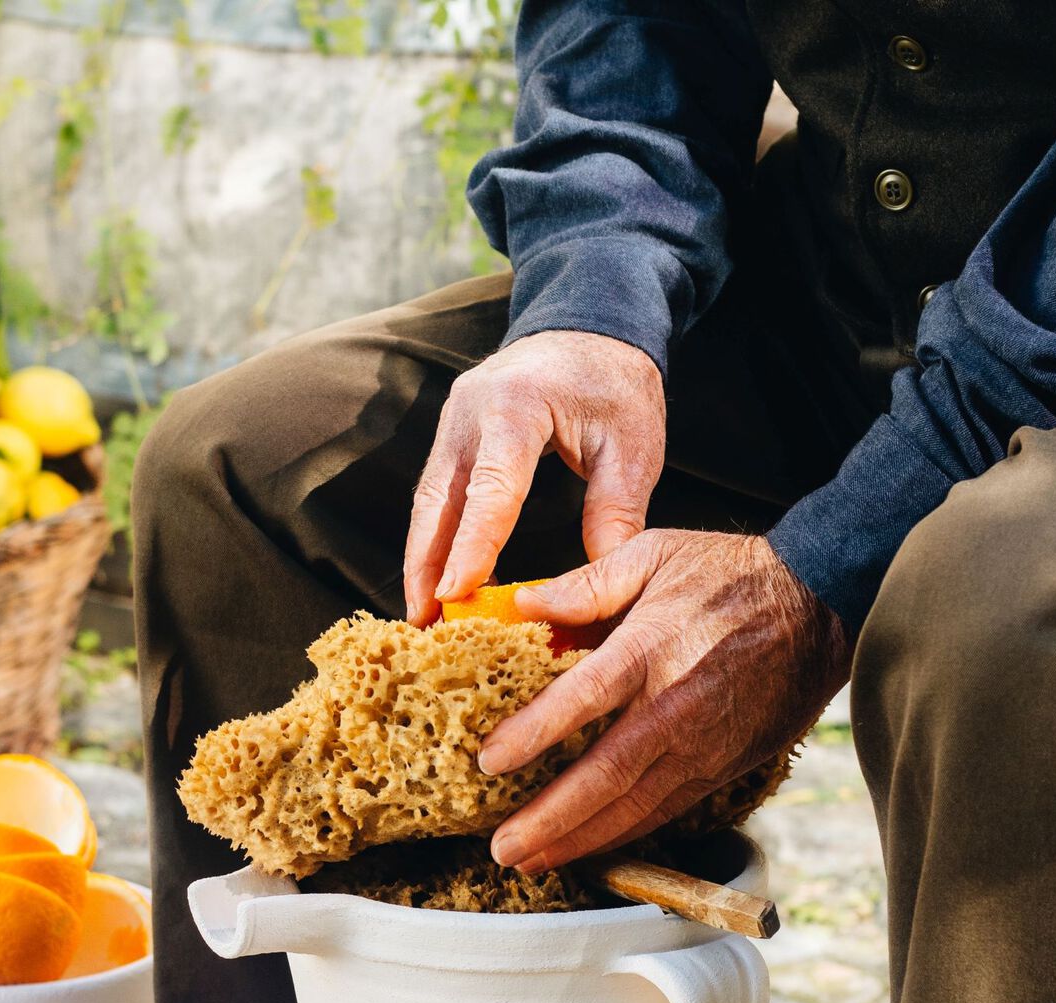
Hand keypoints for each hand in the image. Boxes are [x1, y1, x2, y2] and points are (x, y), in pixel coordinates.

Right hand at [403, 330, 665, 625]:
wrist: (589, 326)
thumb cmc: (614, 383)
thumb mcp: (632, 445)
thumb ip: (616, 510)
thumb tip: (602, 579)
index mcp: (517, 405)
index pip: (492, 487)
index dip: (473, 545)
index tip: (456, 593)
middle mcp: (471, 411)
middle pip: (439, 499)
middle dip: (427, 564)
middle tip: (424, 622)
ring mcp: (454, 422)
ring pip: (429, 502)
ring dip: (423, 559)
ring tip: (424, 615)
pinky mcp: (453, 435)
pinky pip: (439, 495)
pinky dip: (437, 539)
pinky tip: (441, 581)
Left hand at [479, 530, 850, 869]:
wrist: (821, 606)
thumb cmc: (733, 575)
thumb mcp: (655, 554)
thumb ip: (587, 584)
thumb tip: (526, 605)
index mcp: (649, 649)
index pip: (579, 702)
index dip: (531, 736)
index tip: (489, 761)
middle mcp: (673, 707)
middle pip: (602, 777)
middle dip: (548, 819)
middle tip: (502, 847)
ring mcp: (701, 746)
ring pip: (633, 808)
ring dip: (578, 840)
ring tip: (531, 860)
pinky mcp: (721, 768)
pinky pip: (664, 811)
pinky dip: (621, 835)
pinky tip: (586, 847)